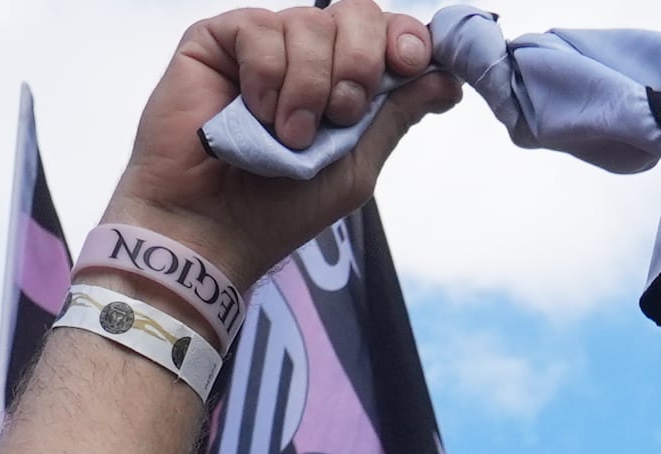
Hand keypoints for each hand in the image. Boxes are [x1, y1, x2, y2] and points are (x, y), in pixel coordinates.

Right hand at [106, 2, 459, 289]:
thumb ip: (395, 115)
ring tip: (289, 134)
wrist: (213, 226)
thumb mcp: (357, 164)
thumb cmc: (281, 206)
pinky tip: (255, 112)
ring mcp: (264, 45)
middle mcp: (309, 56)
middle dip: (360, 63)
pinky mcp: (218, 41)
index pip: (388, 33)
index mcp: (347, 81)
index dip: (406, 39)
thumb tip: (447, 78)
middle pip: (357, 14)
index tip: (411, 62)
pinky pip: (260, 29)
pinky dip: (267, 76)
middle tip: (340, 115)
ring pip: (310, 22)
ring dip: (309, 85)